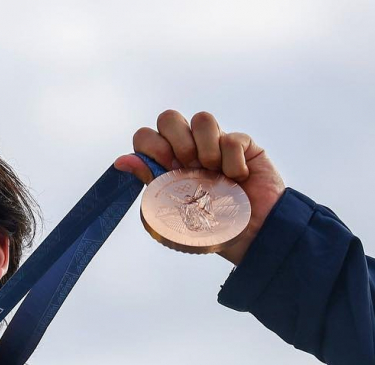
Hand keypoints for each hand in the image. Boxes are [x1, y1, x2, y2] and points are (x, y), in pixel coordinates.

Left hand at [114, 110, 286, 264]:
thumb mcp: (175, 208)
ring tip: (215, 173)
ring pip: (202, 118)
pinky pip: (233, 138)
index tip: (166, 168)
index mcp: (167, 163)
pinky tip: (239, 179)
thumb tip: (120, 162)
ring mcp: (216, 144)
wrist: (254, 237)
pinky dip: (234, 162)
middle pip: (169, 117)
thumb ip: (151, 179)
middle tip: (187, 166)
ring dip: (206, 148)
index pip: (147, 136)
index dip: (151, 146)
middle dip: (176, 140)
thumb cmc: (212, 227)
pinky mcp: (243, 145)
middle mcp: (190, 148)